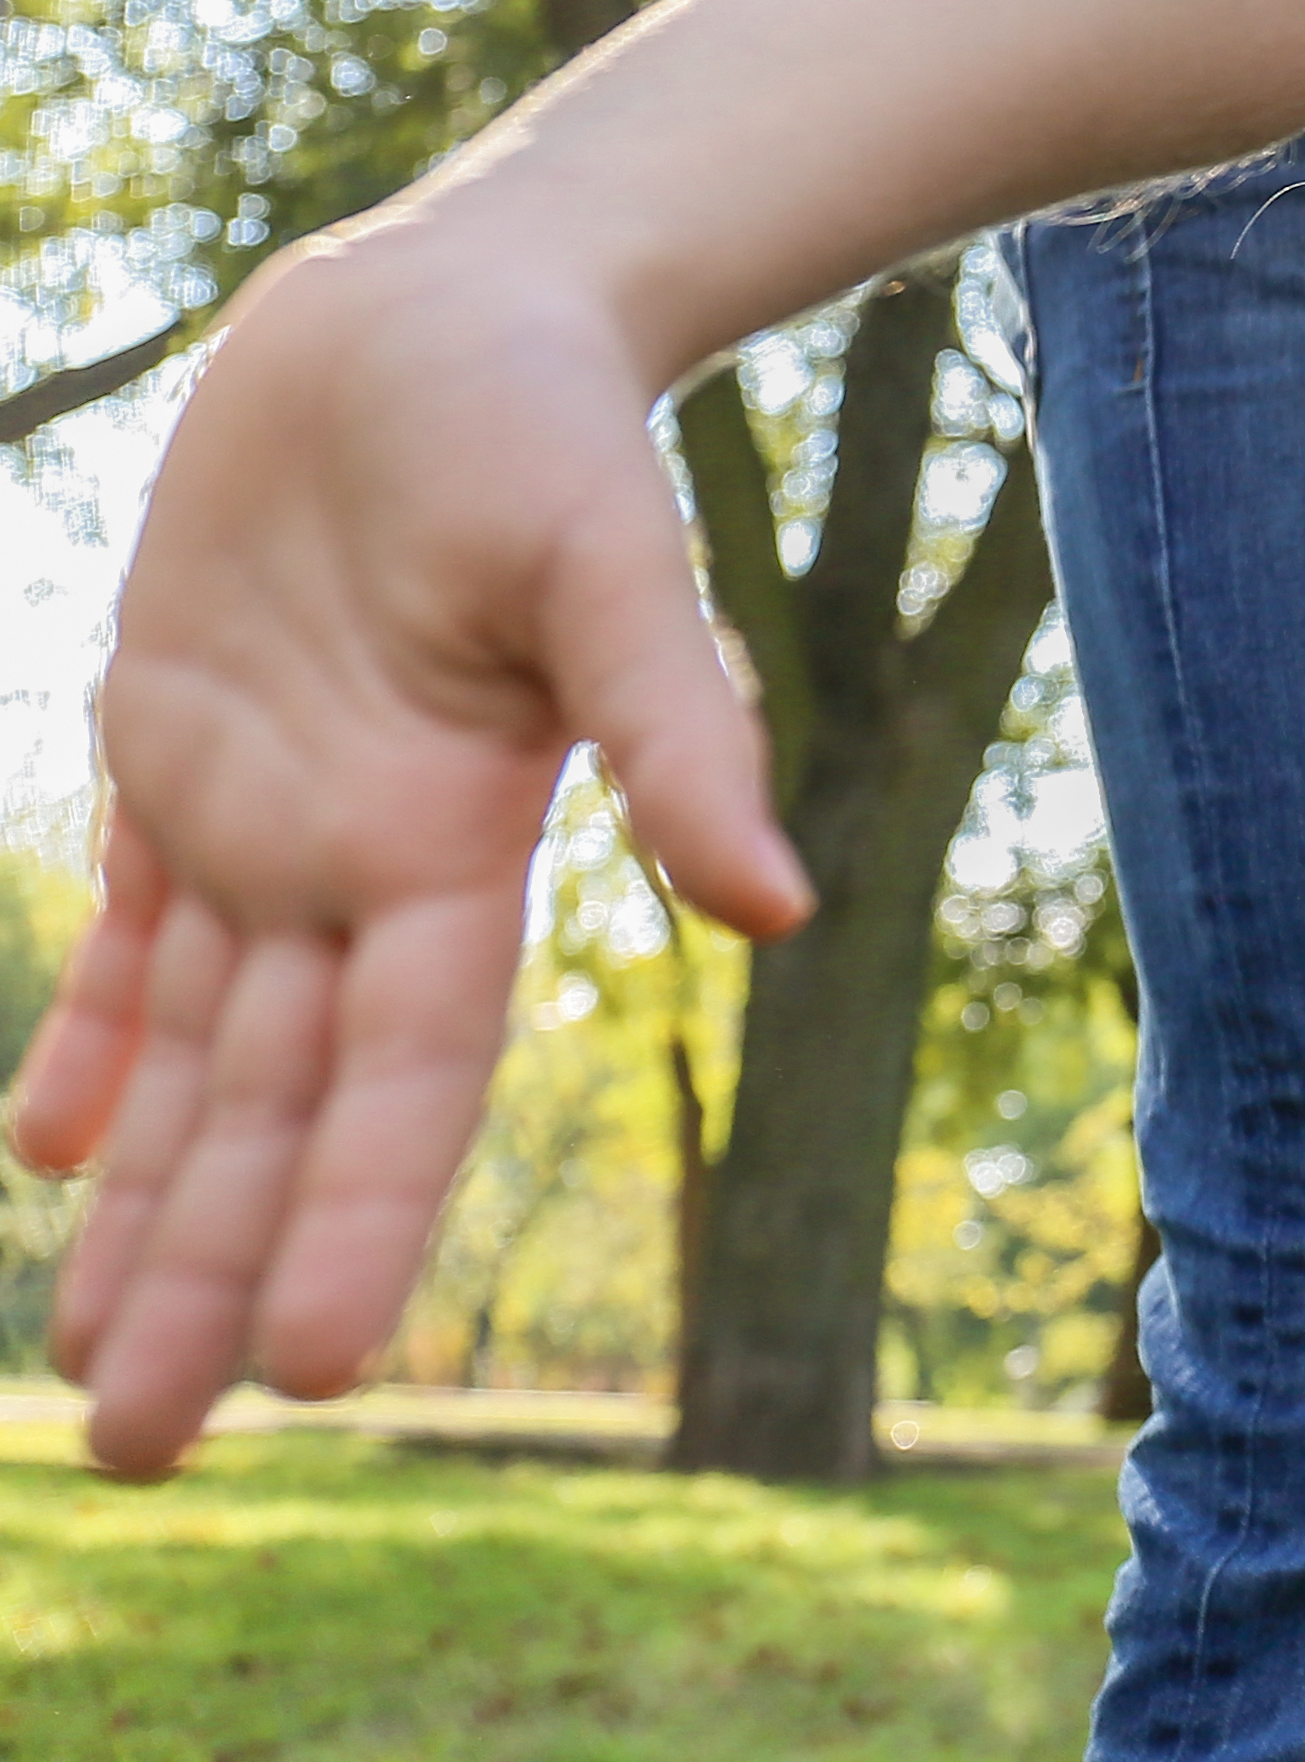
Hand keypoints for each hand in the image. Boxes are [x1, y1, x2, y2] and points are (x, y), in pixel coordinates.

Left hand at [9, 240, 798, 1472]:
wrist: (448, 311)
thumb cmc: (545, 423)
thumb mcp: (612, 570)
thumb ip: (677, 738)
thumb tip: (776, 913)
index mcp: (454, 846)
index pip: (398, 1077)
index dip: (354, 1220)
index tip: (316, 1374)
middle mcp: (357, 860)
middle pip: (274, 1114)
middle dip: (214, 1279)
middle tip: (142, 1450)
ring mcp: (263, 810)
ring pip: (192, 1060)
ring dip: (145, 1211)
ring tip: (89, 1372)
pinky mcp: (179, 744)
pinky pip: (129, 929)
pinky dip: (93, 1043)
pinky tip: (50, 1153)